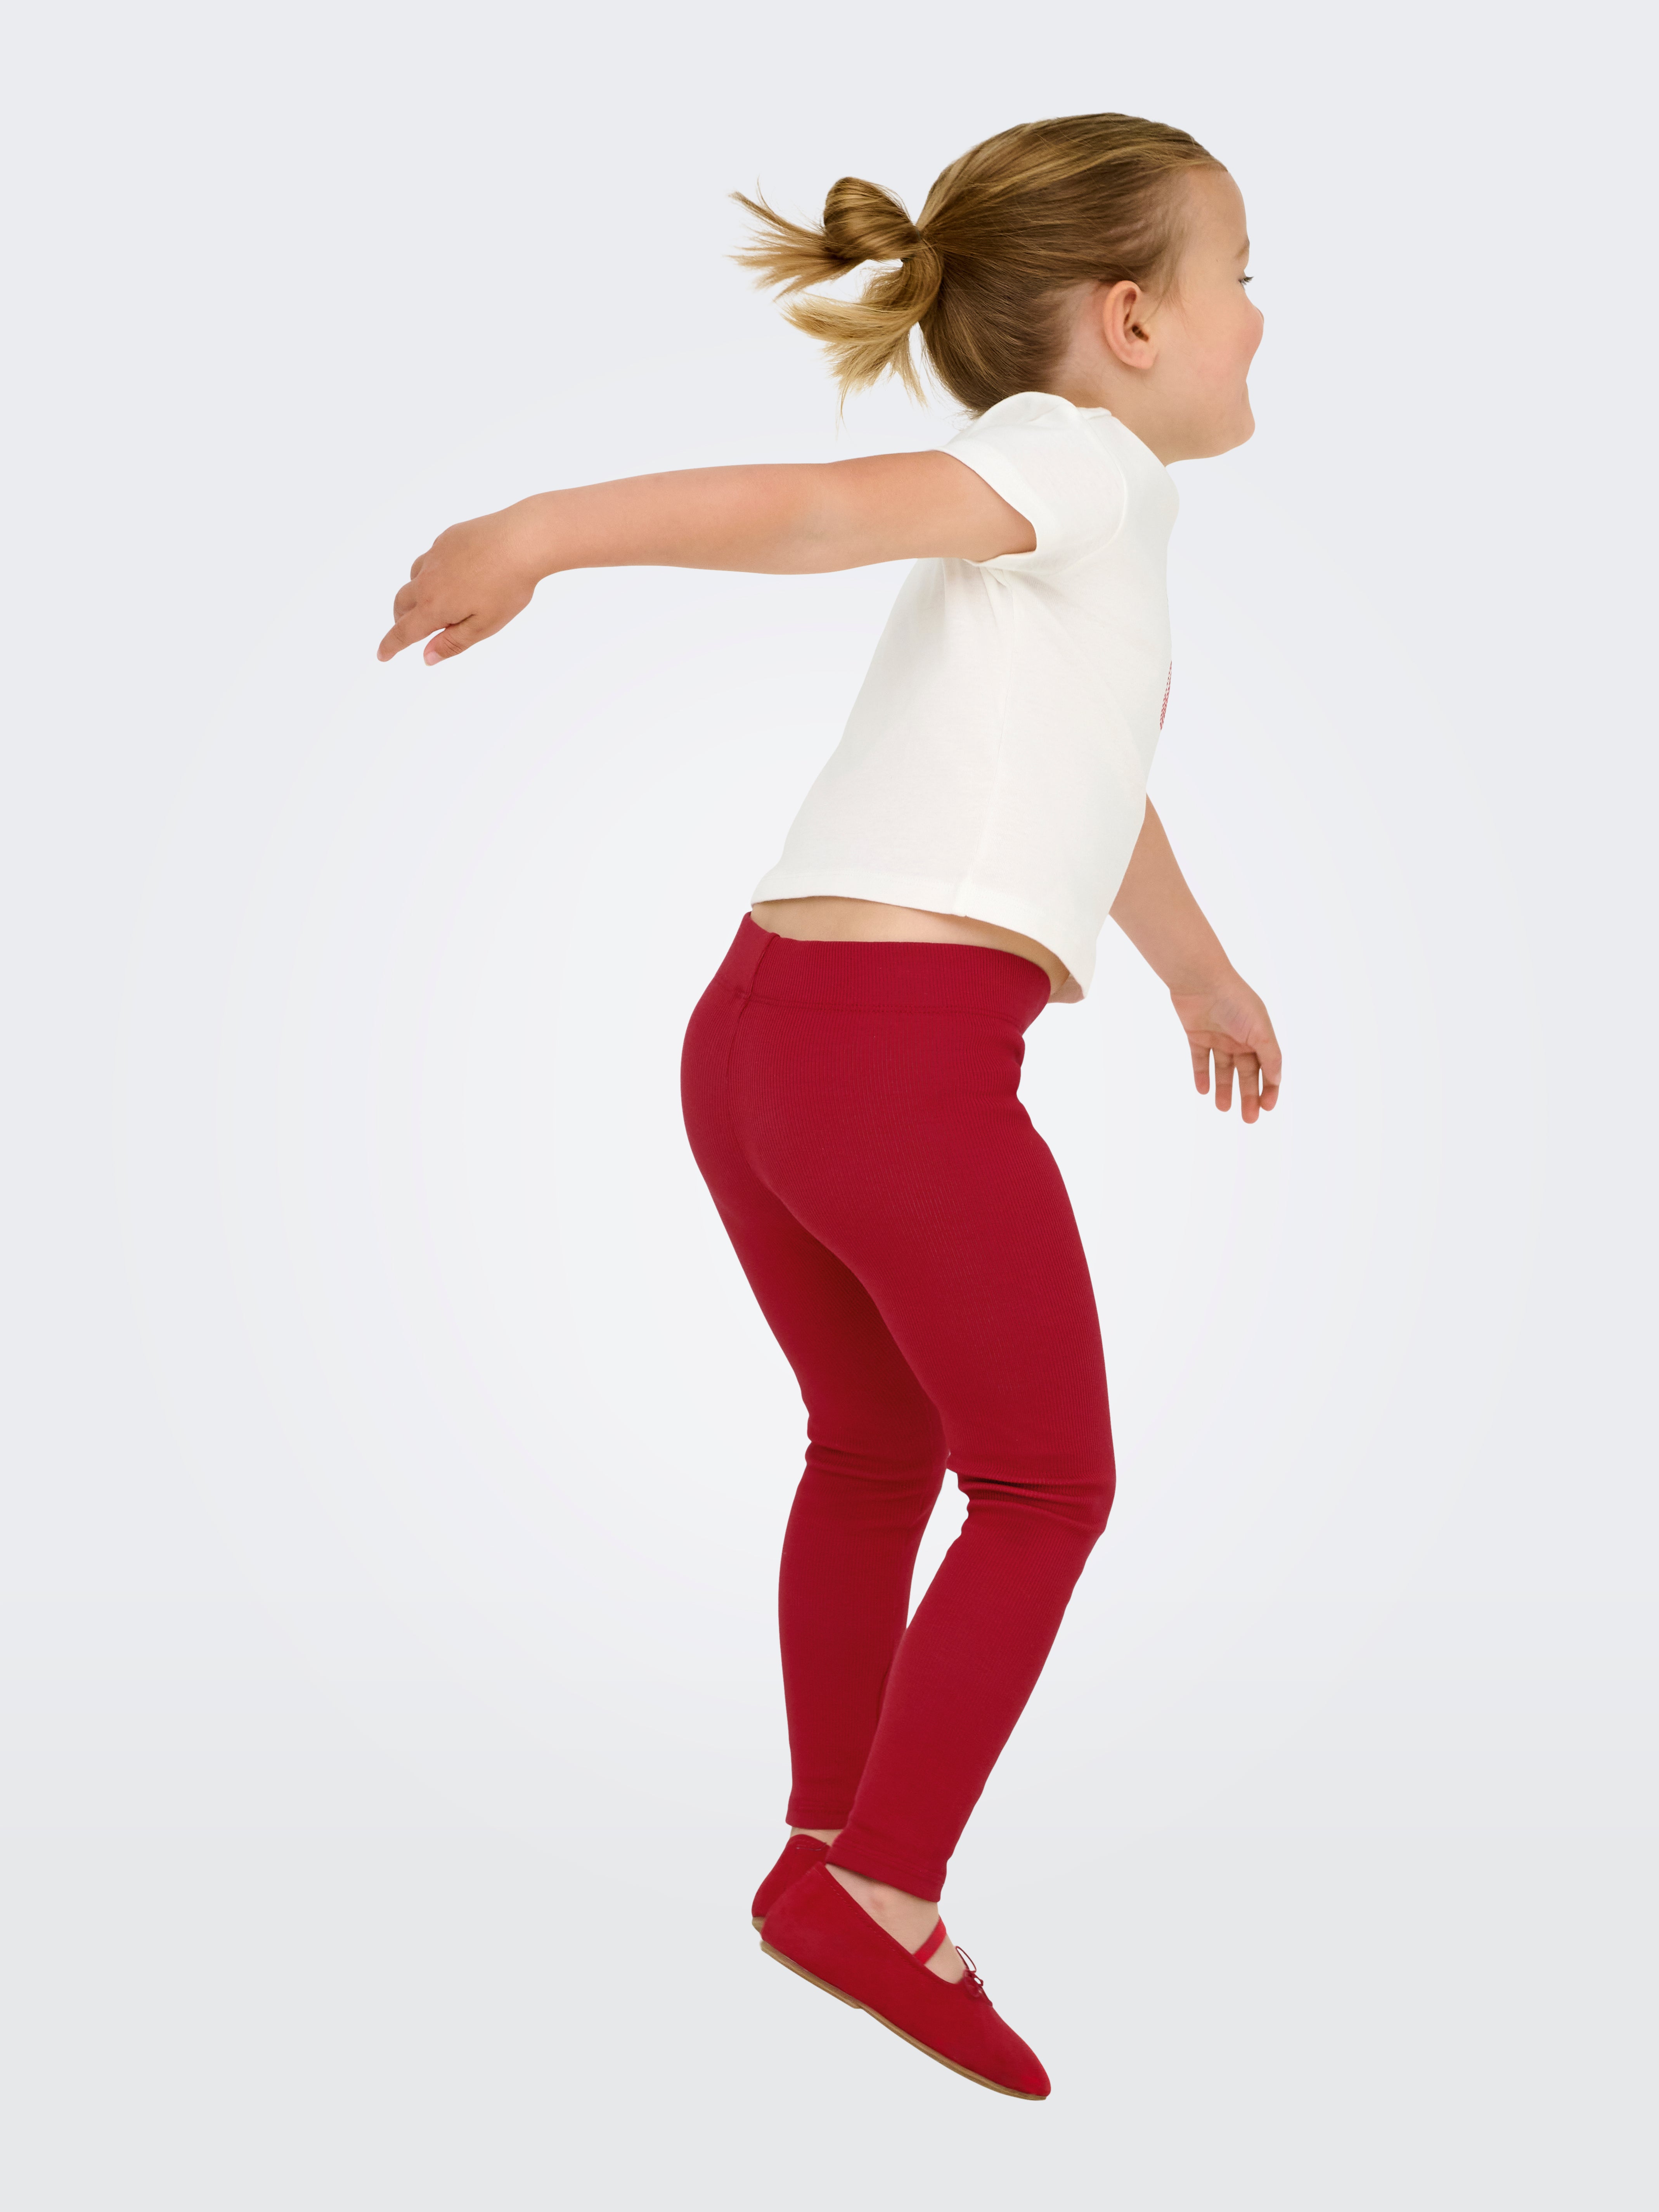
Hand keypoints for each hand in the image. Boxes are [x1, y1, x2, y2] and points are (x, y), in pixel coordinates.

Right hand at [376, 508, 541, 664]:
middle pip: (401, 602)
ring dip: (416, 593)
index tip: (382, 655)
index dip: (390, 645)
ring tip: (435, 602)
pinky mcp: (446, 538)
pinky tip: (454, 574)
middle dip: (401, 619)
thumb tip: (427, 658)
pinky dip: (433, 571)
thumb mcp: (484, 626)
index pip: (403, 631)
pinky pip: (431, 558)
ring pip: (413, 577)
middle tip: (409, 629)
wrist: (522, 540)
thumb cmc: (508, 587)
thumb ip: (453, 642)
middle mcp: (428, 579)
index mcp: (435, 605)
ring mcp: (435, 555)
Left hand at [1169, 971, 1280, 1122]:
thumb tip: (1277, 1080)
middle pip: (1246, 1073)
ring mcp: (1218, 1037)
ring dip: (1224, 1089)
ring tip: (1223, 1108)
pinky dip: (1201, 1075)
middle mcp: (1240, 1038)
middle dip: (1248, 1096)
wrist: (1201, 980)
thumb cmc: (1235, 1002)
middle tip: (1249, 1119)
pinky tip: (1203, 1091)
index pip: (1268, 1068)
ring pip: (1223, 1070)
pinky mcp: (1197, 1036)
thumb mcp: (1259, 1030)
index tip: (1267, 1107)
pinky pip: (1200, 1060)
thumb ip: (1269, 1055)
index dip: (1270, 1088)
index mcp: (1259, 1036)